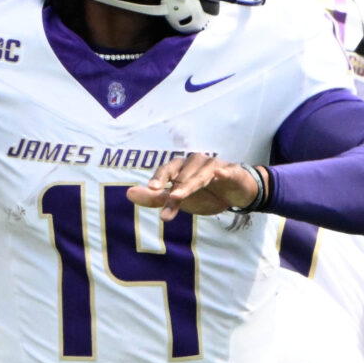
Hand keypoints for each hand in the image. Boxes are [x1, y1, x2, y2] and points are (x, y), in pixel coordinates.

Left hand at [128, 152, 263, 218]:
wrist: (235, 196)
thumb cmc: (204, 194)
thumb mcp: (178, 199)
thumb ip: (155, 198)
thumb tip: (128, 194)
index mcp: (181, 168)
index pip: (167, 170)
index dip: (160, 178)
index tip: (152, 189)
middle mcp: (195, 163)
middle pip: (183, 175)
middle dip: (176, 190)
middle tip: (170, 200)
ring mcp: (213, 166)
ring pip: (200, 174)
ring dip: (191, 184)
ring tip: (180, 196)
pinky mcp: (231, 171)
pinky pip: (225, 171)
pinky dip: (222, 172)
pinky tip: (218, 175)